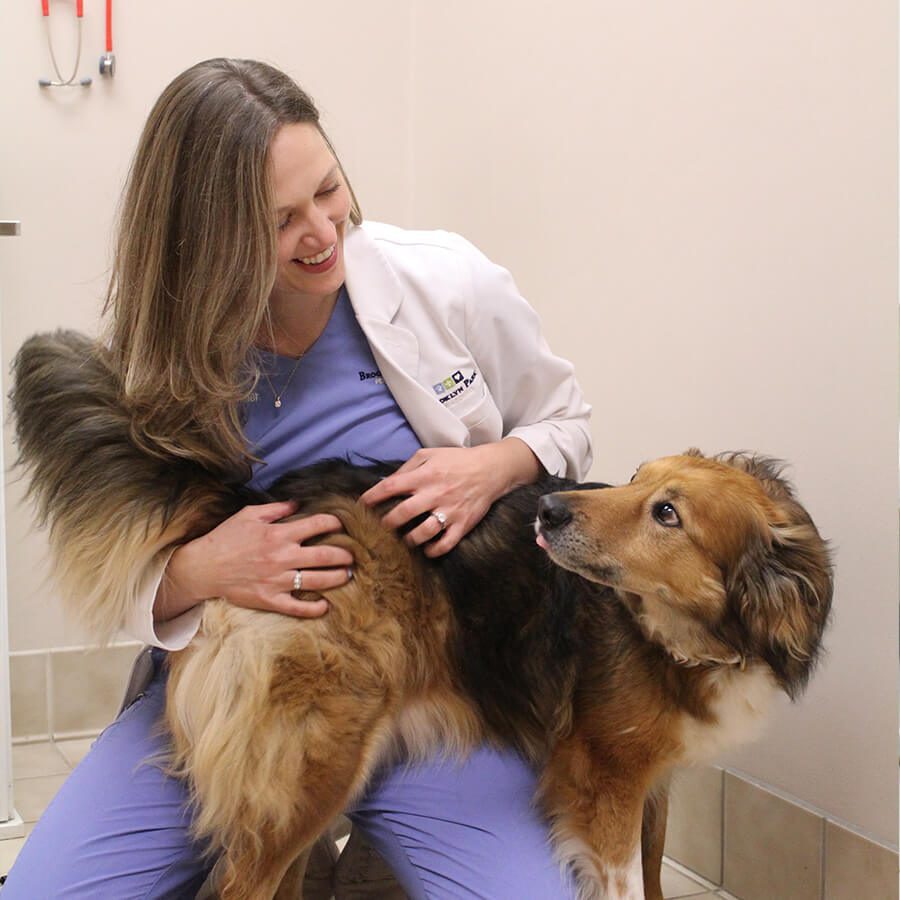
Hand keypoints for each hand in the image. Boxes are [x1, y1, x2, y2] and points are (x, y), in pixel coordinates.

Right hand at [159, 501, 353, 619]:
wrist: (203, 567)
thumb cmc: (226, 538)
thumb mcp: (249, 515)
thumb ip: (276, 509)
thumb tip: (298, 503)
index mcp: (279, 533)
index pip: (318, 524)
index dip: (334, 522)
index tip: (341, 525)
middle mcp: (283, 557)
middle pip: (325, 555)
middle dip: (344, 554)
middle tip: (352, 555)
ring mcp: (278, 580)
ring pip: (318, 580)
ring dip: (337, 578)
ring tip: (347, 575)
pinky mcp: (270, 599)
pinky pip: (297, 607)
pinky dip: (314, 608)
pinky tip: (324, 606)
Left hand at [360, 441, 540, 556]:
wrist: (491, 469)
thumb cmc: (456, 460)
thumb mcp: (429, 454)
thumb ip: (407, 467)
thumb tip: (386, 482)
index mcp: (425, 475)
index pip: (391, 487)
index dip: (372, 497)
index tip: (360, 506)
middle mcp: (435, 493)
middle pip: (403, 513)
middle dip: (386, 523)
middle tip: (379, 528)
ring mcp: (450, 510)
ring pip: (423, 532)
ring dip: (408, 539)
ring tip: (403, 540)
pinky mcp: (463, 524)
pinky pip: (445, 543)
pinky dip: (433, 550)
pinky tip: (426, 550)